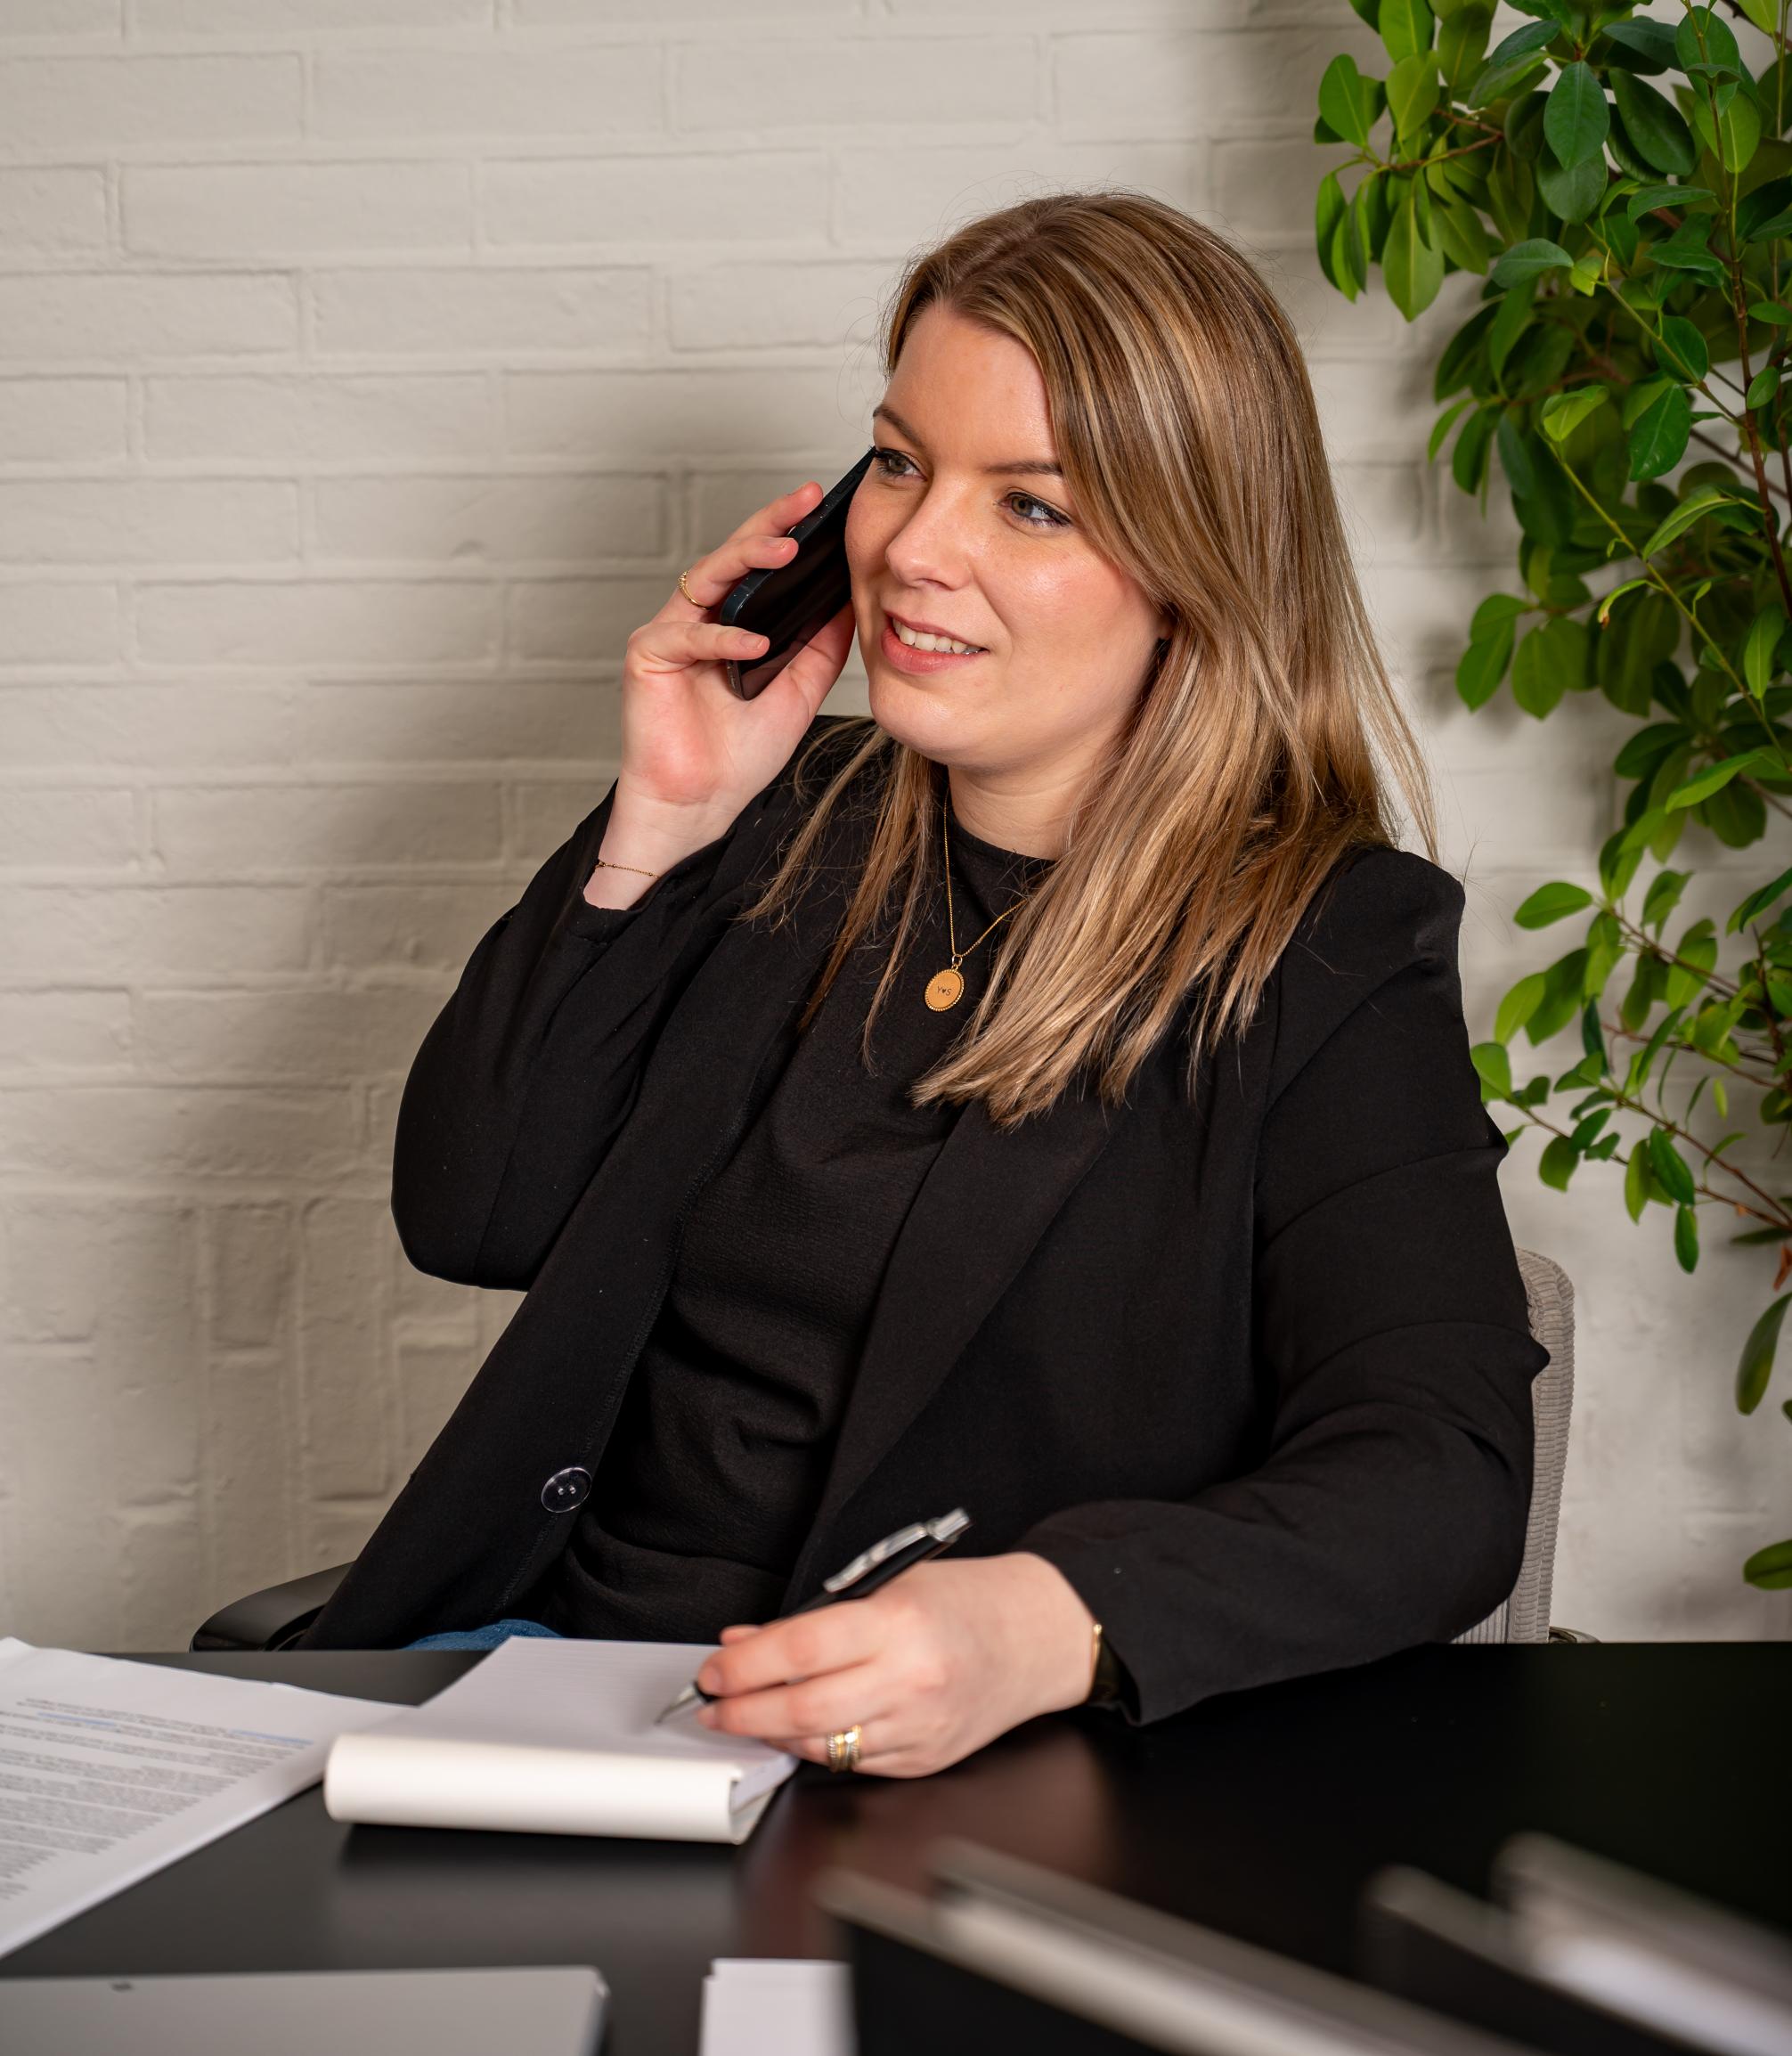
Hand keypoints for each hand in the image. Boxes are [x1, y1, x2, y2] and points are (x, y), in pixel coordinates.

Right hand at [616, 480, 856, 833]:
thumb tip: (850, 601)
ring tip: (786, 549)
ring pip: (708, 577)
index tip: (825, 510)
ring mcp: (669, 632)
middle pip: (733, 555)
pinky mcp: (647, 655)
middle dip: (771, 523)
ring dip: (748, 559)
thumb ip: (820, 647)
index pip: (759, 566)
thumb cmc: (738, 755)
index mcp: (730, 622)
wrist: (700, 804)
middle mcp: (698, 617)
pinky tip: (754, 643)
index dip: (788, 533)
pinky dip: (723, 638)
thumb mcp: (798, 692)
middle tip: (807, 500)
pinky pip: (688, 634)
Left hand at [691, 1553, 1097, 1777]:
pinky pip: (854, 1764)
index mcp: (900, 1624)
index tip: (715, 1668)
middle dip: (743, 1710)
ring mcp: (920, 1728)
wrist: (1037, 1635)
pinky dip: (816, 1749)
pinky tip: (798, 1731)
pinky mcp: (925, 1760)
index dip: (744, 1664)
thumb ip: (817, 1617)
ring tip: (746, 1716)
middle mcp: (911, 1681)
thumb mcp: (889, 1583)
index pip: (800, 1649)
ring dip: (772, 1733)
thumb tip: (748, 1641)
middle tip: (713, 1703)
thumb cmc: (966, 1601)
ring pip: (822, 1746)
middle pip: (802, 1708)